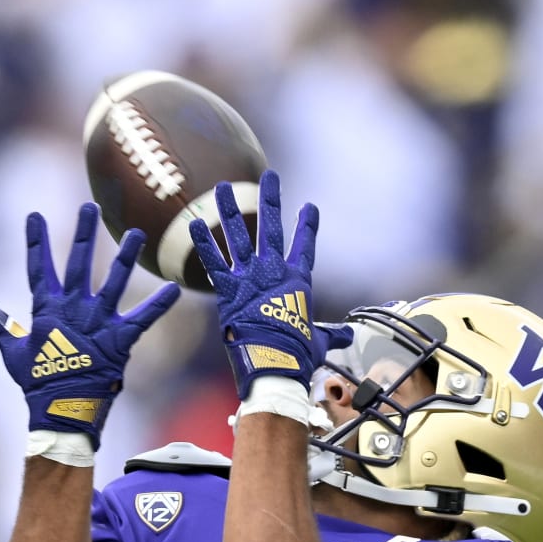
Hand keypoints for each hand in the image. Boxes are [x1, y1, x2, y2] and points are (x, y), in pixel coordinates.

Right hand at [0, 204, 180, 449]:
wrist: (60, 410)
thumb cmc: (36, 383)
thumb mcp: (12, 351)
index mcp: (46, 310)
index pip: (38, 268)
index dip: (36, 242)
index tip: (34, 216)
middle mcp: (73, 309)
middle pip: (77, 262)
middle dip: (83, 233)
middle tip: (89, 207)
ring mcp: (97, 322)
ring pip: (114, 281)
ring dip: (126, 256)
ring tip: (137, 234)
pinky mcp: (119, 340)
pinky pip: (143, 318)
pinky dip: (159, 304)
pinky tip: (175, 288)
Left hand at [189, 170, 351, 392]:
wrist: (275, 365)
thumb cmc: (298, 356)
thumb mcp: (320, 342)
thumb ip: (332, 334)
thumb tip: (349, 336)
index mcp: (298, 282)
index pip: (305, 247)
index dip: (308, 227)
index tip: (309, 207)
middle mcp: (274, 272)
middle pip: (272, 227)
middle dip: (270, 199)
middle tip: (270, 176)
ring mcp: (251, 278)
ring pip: (239, 235)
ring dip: (230, 210)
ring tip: (223, 187)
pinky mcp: (228, 290)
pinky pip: (213, 261)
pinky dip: (203, 242)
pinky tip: (193, 222)